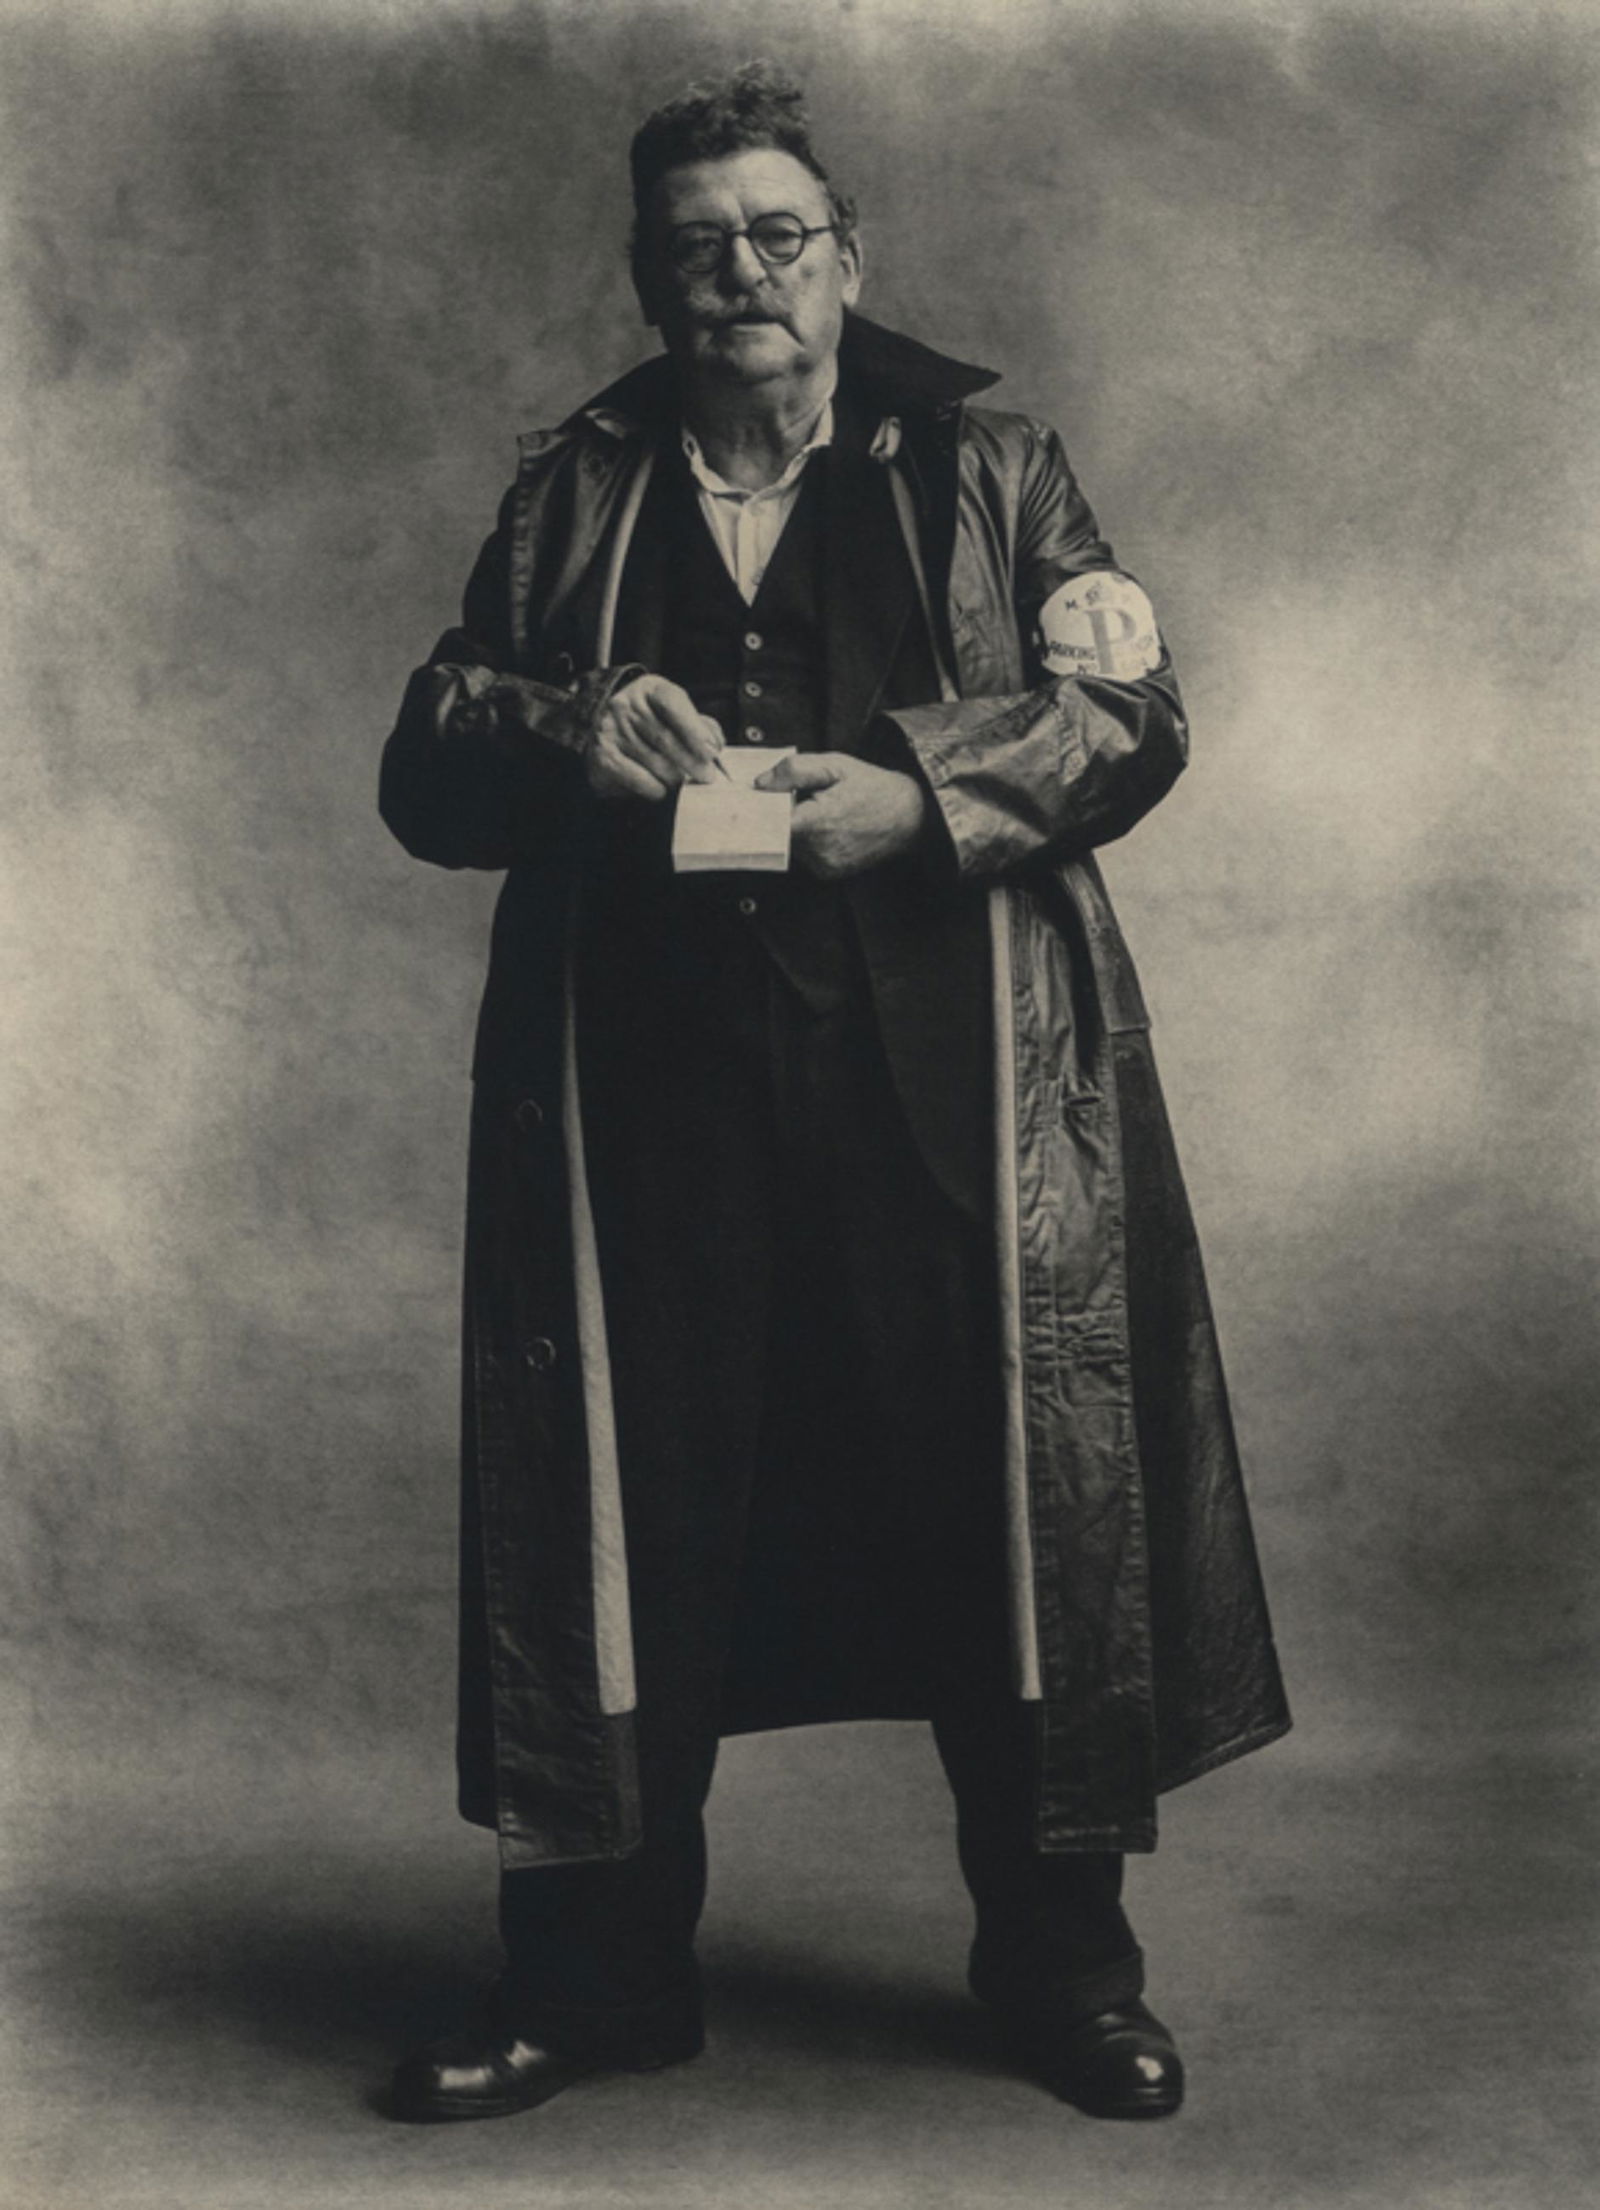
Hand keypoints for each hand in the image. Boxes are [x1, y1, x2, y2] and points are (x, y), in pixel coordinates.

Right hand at [587, 675, 725, 801]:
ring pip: (655, 764)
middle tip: (707, 777)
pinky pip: (641, 781)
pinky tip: (662, 787)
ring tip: (682, 780)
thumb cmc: (652, 721)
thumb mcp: (674, 712)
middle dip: (692, 762)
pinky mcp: (604, 758)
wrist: (605, 728)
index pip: (672, 704)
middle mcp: (625, 706)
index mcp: (649, 689)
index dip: (694, 729)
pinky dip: (658, 789)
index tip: (711, 751)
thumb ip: (699, 724)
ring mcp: (611, 731)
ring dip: (676, 778)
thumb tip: (714, 745)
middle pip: (664, 738)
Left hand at [755, 752, 927, 878]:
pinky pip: (805, 856)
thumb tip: (761, 783)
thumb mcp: (835, 765)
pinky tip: (827, 827)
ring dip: (794, 829)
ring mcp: (824, 865)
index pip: (767, 823)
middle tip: (794, 797)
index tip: (755, 798)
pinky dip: (808, 842)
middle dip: (779, 815)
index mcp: (816, 823)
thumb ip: (795, 771)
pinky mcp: (829, 874)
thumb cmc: (873, 787)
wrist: (910, 816)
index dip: (758, 809)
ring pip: (789, 846)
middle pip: (776, 834)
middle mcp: (818, 851)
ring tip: (818, 811)